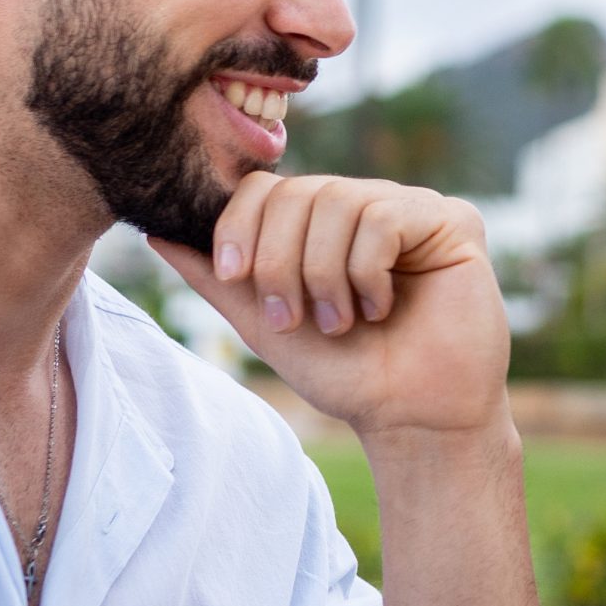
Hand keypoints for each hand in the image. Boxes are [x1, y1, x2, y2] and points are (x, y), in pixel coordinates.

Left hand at [152, 175, 509, 438]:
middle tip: (295, 318)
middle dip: (281, 261)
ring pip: (338, 201)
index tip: (235, 277)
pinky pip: (384, 216)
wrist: (410, 417)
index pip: (266, 188)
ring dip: (325, 275)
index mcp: (321, 225)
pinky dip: (368, 271)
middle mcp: (365, 206)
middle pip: (296, 192)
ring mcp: (408, 209)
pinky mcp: (451, 221)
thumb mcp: (264, 325)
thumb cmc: (347, 375)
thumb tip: (154, 232)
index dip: (240, 225)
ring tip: (342, 322)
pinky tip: (379, 306)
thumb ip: (216, 279)